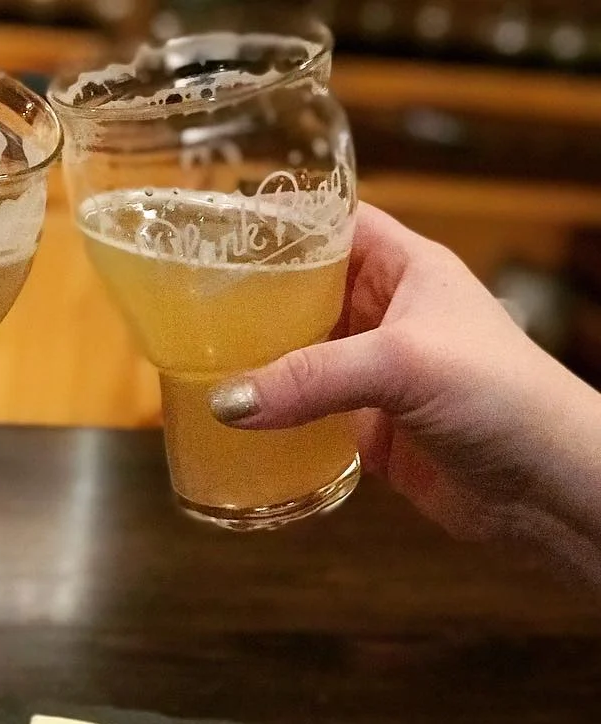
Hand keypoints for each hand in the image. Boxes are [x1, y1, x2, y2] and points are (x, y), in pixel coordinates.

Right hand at [209, 204, 600, 580]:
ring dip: (258, 360)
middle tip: (189, 302)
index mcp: (407, 270)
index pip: (336, 224)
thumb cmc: (501, 395)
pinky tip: (231, 419)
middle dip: (254, 297)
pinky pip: (307, 413)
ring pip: (301, 355)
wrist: (547, 489)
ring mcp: (374, 375)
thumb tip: (226, 403)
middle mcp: (386, 315)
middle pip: (306, 292)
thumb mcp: (404, 364)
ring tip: (193, 357)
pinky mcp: (367, 429)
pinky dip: (273, 416)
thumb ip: (314, 378)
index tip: (221, 229)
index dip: (285, 221)